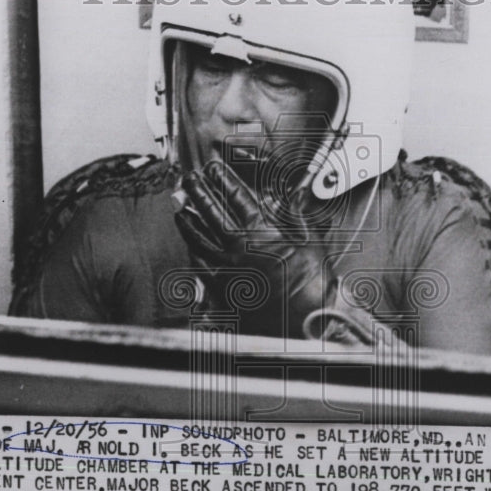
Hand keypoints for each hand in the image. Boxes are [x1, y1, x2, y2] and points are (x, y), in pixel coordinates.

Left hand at [173, 160, 332, 333]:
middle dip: (199, 192)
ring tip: (180, 209)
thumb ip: (297, 216)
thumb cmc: (310, 285)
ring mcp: (226, 268)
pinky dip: (192, 251)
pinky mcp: (220, 288)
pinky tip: (189, 246)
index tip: (214, 169)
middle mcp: (238, 247)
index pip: (236, 198)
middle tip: (190, 179)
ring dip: (188, 220)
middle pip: (211, 212)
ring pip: (198, 238)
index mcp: (260, 232)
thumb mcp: (311, 242)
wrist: (303, 321)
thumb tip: (295, 196)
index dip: (224, 181)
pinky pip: (199, 265)